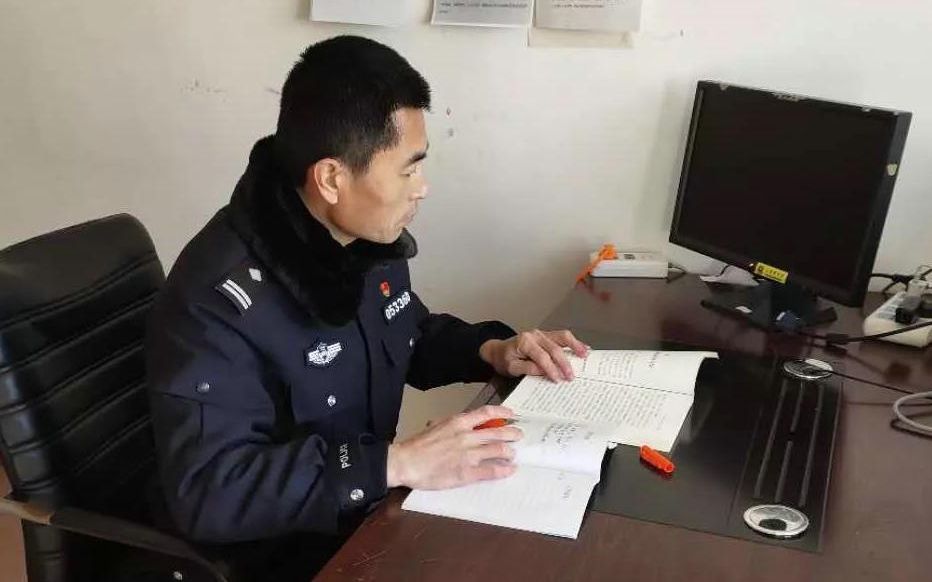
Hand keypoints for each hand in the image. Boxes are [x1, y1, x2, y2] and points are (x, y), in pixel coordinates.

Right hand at [387, 405, 522, 489]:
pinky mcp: (467, 472)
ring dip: (509, 452)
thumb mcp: (436, 425)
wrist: (406, 462)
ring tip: (513, 453)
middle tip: (518, 435)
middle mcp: (467, 436)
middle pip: (498, 432)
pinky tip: (510, 470)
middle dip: (512, 433)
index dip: (502, 413)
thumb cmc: (418, 445)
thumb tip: (465, 423)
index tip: (511, 415)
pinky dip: (504, 470)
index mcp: (458, 422)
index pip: (486, 413)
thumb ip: (453, 424)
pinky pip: (491, 470)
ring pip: (498, 450)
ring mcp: (468, 455)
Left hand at [479, 329, 587, 381]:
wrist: (499, 350)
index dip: (550, 368)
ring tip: (585, 355)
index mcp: (524, 342)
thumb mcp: (511, 367)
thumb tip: (543, 371)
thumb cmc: (504, 359)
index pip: (541, 357)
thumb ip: (527, 368)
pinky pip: (562, 337)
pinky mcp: (547, 335)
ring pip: (562, 337)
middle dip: (564, 363)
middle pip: (554, 348)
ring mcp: (542, 333)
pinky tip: (582, 348)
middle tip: (570, 376)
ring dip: (575, 346)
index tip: (557, 379)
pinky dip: (573, 342)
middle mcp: (534, 335)